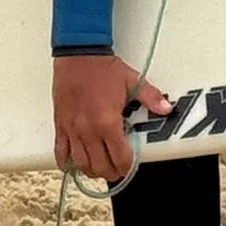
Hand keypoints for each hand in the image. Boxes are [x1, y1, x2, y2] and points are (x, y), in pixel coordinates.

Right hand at [53, 55, 171, 182]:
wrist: (78, 53)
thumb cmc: (101, 67)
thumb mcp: (132, 80)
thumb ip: (150, 97)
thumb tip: (166, 108)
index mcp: (107, 121)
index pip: (119, 157)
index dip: (126, 166)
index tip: (129, 165)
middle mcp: (88, 129)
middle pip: (100, 166)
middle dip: (111, 172)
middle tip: (117, 169)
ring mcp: (72, 128)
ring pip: (80, 163)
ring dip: (91, 170)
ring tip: (99, 167)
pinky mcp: (60, 124)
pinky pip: (60, 151)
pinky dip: (67, 162)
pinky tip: (74, 163)